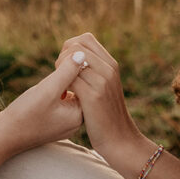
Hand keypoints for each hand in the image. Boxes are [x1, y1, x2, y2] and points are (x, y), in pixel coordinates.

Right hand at [0, 54, 84, 172]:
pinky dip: (47, 96)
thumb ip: (66, 71)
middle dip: (59, 82)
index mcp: (80, 116)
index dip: (67, 74)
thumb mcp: (48, 89)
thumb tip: (83, 54)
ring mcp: (64, 124)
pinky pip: (56, 102)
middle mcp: (76, 122)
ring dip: (51, 88)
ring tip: (37, 99)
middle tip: (42, 92)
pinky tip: (34, 102)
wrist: (2, 136)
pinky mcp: (53, 123)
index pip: (84, 84)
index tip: (50, 82)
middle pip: (75, 88)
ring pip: (64, 93)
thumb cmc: (25, 114)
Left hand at [55, 32, 143, 164]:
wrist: (120, 140)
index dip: (70, 48)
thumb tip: (74, 56)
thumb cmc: (106, 115)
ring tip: (61, 87)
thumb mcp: (105, 87)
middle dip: (62, 57)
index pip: (85, 39)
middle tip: (60, 76)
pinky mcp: (93, 96)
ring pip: (71, 60)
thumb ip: (94, 71)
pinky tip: (62, 96)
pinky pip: (70, 78)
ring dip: (60, 71)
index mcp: (111, 64)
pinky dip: (61, 85)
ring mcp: (102, 82)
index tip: (65, 66)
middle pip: (77, 45)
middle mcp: (109, 69)